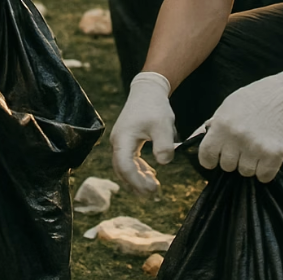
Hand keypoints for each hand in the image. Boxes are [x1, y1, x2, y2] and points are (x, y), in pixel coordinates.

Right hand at [110, 72, 176, 195]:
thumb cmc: (154, 106)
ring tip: (154, 187)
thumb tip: (163, 162)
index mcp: (123, 139)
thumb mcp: (163, 125)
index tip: (153, 189)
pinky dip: (138, 170)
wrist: (148, 90)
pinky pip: (128, 160)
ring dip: (137, 179)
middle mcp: (117, 141)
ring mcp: (120, 141)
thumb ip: (164, 145)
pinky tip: (151, 173)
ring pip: (124, 167)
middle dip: (136, 185)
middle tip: (154, 193)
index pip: (125, 167)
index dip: (137, 182)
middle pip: (121, 171)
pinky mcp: (126, 140)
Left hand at [198, 64, 282, 182]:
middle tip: (243, 146)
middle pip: (227, 166)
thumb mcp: (228, 106)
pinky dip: (266, 170)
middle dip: (234, 159)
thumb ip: (214, 124)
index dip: (211, 159)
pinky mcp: (274, 154)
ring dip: (251, 164)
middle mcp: (236, 137)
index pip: (206, 156)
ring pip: (246, 173)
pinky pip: (264, 176)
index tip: (217, 157)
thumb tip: (194, 139)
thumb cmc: (255, 99)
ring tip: (257, 147)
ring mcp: (255, 147)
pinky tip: (268, 155)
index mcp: (222, 124)